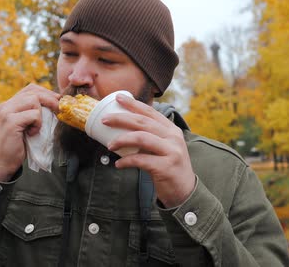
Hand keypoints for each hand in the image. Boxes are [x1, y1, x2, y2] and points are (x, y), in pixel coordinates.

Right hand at [0, 84, 59, 181]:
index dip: (47, 92)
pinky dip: (38, 124)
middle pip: (34, 92)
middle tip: (59, 110)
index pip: (31, 88)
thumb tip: (57, 101)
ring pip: (34, 100)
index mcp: (10, 103)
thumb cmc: (20, 143)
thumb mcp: (28, 123)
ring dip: (41, 114)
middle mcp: (6, 105)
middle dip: (50, 99)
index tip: (58, 101)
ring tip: (37, 127)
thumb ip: (35, 111)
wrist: (6, 161)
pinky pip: (33, 115)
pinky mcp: (11, 121)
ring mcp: (7, 112)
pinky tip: (32, 133)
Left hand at [103, 93, 195, 207]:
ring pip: (141, 138)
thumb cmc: (168, 167)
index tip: (117, 97)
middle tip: (104, 120)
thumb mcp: (164, 147)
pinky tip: (118, 164)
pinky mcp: (166, 167)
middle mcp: (173, 137)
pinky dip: (126, 161)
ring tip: (109, 145)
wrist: (184, 191)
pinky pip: (140, 160)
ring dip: (121, 140)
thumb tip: (122, 129)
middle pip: (143, 122)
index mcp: (171, 130)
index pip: (150, 112)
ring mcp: (171, 151)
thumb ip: (149, 137)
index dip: (133, 104)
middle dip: (121, 118)